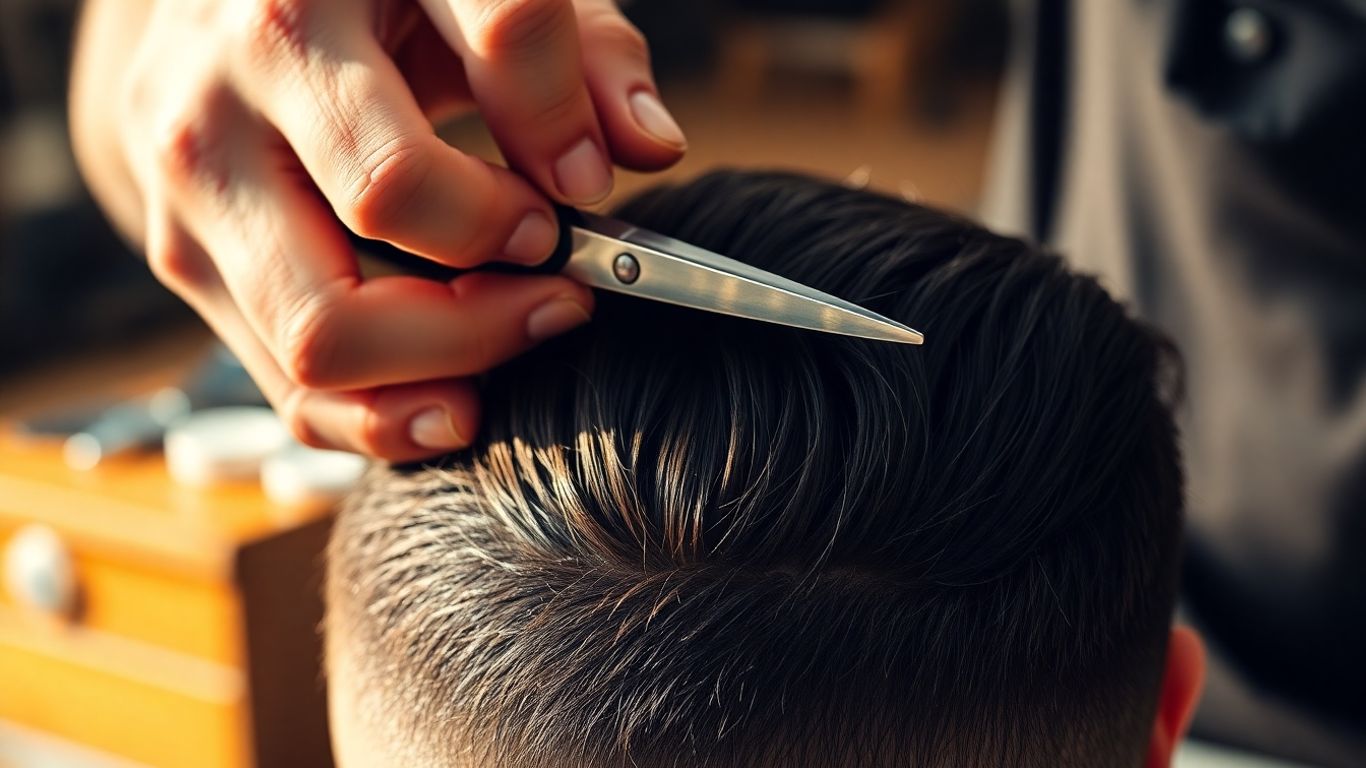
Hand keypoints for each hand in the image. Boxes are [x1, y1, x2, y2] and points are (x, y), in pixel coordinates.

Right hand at [71, 0, 685, 460]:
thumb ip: (581, 54)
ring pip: (324, 327)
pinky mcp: (181, 255)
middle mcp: (244, 61)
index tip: (587, 189)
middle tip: (563, 286)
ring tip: (518, 331)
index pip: (504, 29)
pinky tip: (456, 403)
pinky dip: (384, 420)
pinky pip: (287, 385)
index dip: (564, 122)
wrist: (210, 14)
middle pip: (390, 198)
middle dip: (506, 259)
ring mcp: (196, 169)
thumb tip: (646, 150)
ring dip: (454, 358)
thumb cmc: (372, 1)